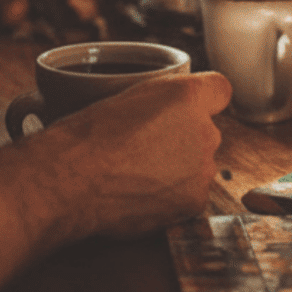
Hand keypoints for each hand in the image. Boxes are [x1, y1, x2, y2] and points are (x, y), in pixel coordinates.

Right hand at [39, 71, 230, 239]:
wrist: (71, 180)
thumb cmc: (86, 137)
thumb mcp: (124, 96)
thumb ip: (160, 100)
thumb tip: (168, 113)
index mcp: (186, 95)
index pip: (220, 89)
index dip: (205, 100)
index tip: (188, 110)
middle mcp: (204, 129)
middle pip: (206, 131)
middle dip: (185, 139)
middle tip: (146, 148)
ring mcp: (203, 168)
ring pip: (199, 166)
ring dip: (179, 170)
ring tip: (137, 175)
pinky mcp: (194, 202)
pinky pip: (190, 196)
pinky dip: (171, 199)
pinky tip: (141, 195)